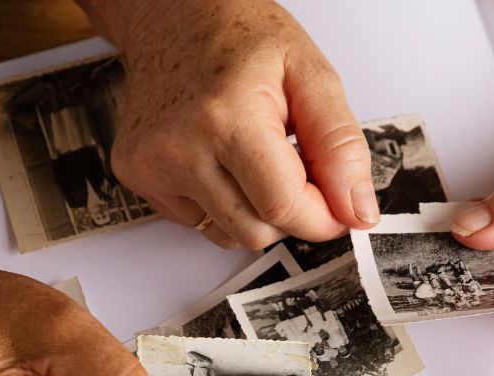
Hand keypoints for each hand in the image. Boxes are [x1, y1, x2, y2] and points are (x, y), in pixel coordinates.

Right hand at [82, 0, 376, 249]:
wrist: (173, 16)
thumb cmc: (238, 36)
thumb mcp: (310, 74)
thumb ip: (341, 146)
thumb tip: (357, 211)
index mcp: (227, 118)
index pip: (283, 208)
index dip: (321, 216)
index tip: (336, 203)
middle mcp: (181, 148)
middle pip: (256, 232)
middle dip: (290, 213)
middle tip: (295, 167)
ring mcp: (152, 166)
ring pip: (228, 236)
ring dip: (255, 211)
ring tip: (254, 158)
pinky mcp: (137, 176)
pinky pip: (198, 223)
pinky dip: (222, 203)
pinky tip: (220, 159)